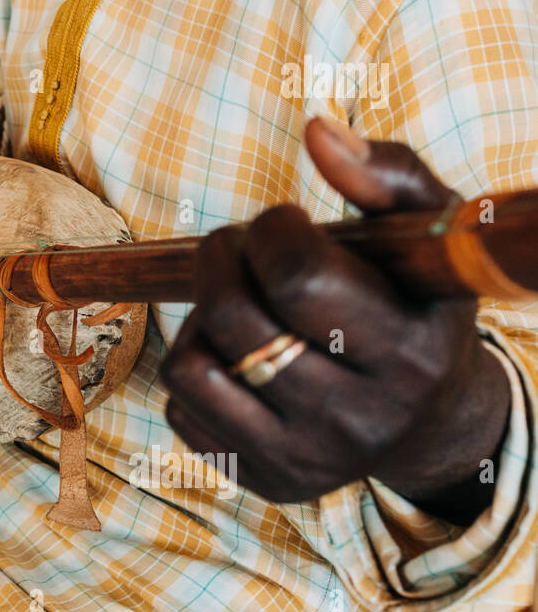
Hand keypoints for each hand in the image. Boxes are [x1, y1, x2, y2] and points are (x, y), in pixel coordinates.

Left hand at [160, 117, 509, 523]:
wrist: (428, 421)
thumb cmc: (416, 304)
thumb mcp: (432, 235)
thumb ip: (387, 171)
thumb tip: (316, 130)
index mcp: (410, 354)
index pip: (298, 277)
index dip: (270, 231)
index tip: (281, 221)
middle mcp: (360, 419)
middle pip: (232, 317)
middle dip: (219, 258)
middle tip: (238, 247)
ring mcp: (309, 459)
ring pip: (190, 366)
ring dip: (200, 320)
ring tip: (238, 305)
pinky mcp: (265, 481)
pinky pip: (179, 409)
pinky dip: (196, 367)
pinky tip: (236, 356)